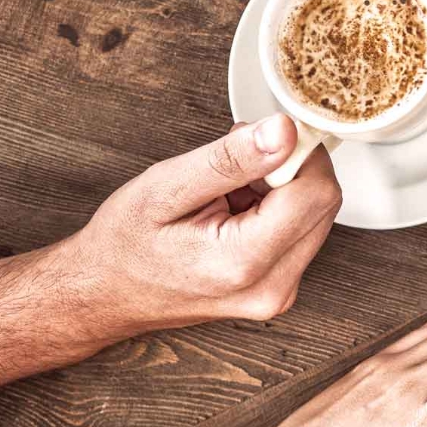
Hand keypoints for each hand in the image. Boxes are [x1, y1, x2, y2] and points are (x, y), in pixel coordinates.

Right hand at [64, 114, 340, 331]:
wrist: (103, 294)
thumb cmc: (124, 245)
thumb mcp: (166, 187)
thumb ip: (231, 159)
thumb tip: (285, 131)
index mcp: (245, 263)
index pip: (316, 192)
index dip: (299, 153)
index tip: (261, 137)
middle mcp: (272, 288)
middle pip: (323, 205)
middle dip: (289, 170)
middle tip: (236, 164)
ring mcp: (278, 295)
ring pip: (315, 217)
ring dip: (282, 191)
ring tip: (227, 192)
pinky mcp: (279, 290)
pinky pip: (301, 234)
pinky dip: (276, 211)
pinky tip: (235, 211)